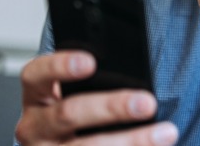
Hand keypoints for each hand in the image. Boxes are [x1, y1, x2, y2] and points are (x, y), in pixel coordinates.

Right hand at [15, 50, 177, 144]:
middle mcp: (33, 128)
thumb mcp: (74, 95)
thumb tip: (137, 74)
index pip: (36, 74)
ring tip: (166, 133)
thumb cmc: (78, 114)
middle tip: (148, 103)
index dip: (60, 66)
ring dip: (132, 141)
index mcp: (36, 97)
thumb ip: (95, 82)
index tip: (91, 62)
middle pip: (69, 113)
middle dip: (112, 107)